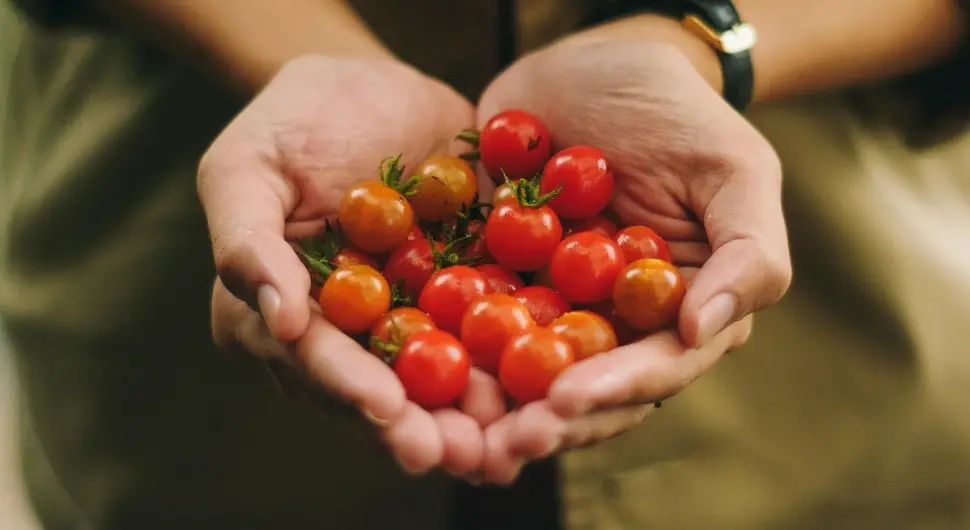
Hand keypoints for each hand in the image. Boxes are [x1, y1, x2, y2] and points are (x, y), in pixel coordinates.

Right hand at [198, 56, 504, 476]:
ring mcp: (407, 322)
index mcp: (282, 315)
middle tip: (456, 453)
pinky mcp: (460, 300)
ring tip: (506, 442)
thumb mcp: (246, 166)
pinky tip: (548, 386)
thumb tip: (278, 321)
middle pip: (379, 391)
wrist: (375, 88)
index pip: (312, 360)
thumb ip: (247, 241)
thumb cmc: (294, 120)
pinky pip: (487, 335)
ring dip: (471, 416)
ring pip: (437, 380)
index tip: (386, 408)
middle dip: (418, 427)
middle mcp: (345, 335)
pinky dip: (515, 363)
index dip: (348, 387)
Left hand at [475, 19, 791, 482]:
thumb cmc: (675, 110)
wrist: (591, 64)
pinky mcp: (498, 279)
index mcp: (679, 310)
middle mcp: (616, 321)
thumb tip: (702, 331)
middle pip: (585, 388)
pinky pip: (471, 320)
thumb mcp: (733, 168)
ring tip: (457, 431)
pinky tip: (417, 366)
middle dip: (545, 419)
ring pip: (525, 371)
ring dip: (494, 406)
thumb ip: (747, 253)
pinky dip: (448, 346)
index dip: (613, 391)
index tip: (565, 402)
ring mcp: (554, 304)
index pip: (654, 368)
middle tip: (503, 442)